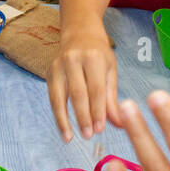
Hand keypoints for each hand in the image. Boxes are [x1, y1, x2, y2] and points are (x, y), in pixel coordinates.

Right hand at [47, 27, 119, 141]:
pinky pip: (52, 97)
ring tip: (70, 138)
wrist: (79, 32)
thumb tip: (120, 124)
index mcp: (94, 58)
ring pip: (60, 96)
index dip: (98, 110)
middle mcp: (74, 60)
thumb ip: (112, 99)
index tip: (100, 129)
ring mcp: (58, 65)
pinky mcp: (49, 72)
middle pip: (78, 93)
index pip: (96, 89)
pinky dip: (57, 114)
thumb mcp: (110, 71)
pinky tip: (63, 128)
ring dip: (64, 119)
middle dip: (83, 116)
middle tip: (89, 135)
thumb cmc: (99, 54)